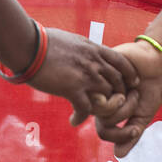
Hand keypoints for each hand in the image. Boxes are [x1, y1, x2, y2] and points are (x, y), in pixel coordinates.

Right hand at [25, 28, 140, 128]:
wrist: (29, 46)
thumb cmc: (42, 41)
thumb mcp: (69, 40)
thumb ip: (79, 48)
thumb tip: (77, 50)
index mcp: (94, 49)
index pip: (121, 61)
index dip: (129, 74)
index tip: (131, 82)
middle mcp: (94, 63)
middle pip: (117, 82)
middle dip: (119, 95)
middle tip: (113, 105)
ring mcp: (85, 76)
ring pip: (106, 98)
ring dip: (102, 109)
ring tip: (94, 115)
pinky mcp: (73, 89)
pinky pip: (86, 109)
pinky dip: (81, 118)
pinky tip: (74, 121)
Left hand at [94, 40, 161, 156]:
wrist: (158, 63)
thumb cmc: (150, 89)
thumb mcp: (143, 116)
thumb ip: (131, 136)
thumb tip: (119, 156)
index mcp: (107, 113)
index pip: (104, 132)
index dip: (121, 135)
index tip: (136, 129)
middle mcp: (100, 100)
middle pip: (104, 118)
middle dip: (125, 111)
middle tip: (135, 97)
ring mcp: (99, 85)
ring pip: (103, 104)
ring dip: (125, 100)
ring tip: (134, 88)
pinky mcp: (101, 68)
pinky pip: (107, 85)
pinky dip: (125, 85)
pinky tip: (131, 78)